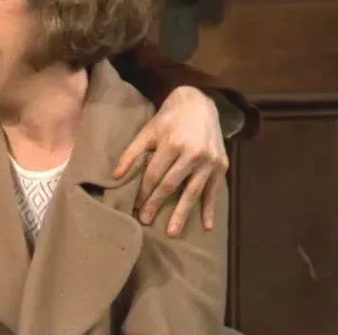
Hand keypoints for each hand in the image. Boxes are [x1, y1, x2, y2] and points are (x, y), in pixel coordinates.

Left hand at [112, 86, 228, 236]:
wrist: (199, 104)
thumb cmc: (168, 120)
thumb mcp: (148, 132)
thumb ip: (131, 154)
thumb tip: (115, 177)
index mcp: (172, 144)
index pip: (154, 174)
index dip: (144, 192)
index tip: (135, 207)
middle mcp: (192, 153)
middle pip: (172, 185)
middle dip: (157, 204)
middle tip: (146, 222)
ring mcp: (209, 160)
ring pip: (193, 191)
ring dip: (182, 213)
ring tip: (172, 232)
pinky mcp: (222, 164)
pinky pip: (214, 190)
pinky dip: (210, 208)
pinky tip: (207, 226)